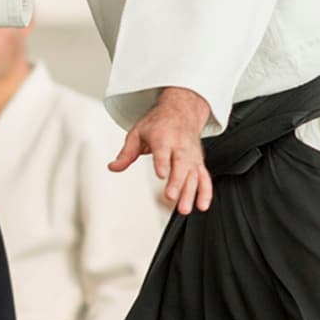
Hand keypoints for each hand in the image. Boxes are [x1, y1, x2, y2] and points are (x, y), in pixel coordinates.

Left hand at [112, 87, 212, 214]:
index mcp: (163, 137)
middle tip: (171, 196)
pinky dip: (205, 192)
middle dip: (177, 181)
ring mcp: (191, 155)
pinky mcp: (198, 162)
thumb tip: (113, 167)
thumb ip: (126, 153)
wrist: (181, 110)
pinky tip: (202, 205)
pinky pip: (204, 177)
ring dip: (191, 192)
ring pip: (193, 174)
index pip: (163, 151)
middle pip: (181, 164)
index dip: (163, 162)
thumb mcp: (138, 133)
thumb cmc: (159, 122)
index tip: (161, 174)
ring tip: (185, 209)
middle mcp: (180, 146)